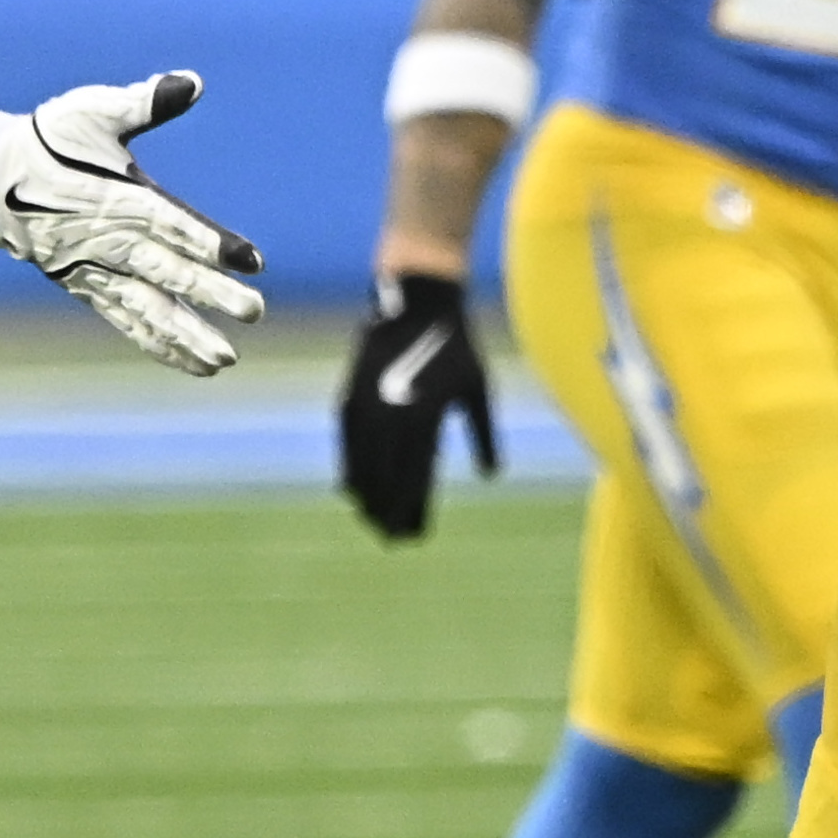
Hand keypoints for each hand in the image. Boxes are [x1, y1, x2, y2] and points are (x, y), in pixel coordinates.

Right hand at [0, 73, 265, 376]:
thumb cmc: (48, 140)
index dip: (207, 240)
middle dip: (209, 293)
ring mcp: (95, 271)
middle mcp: (106, 240)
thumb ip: (142, 101)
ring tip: (227, 358)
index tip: (249, 260)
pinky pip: (128, 321)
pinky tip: (198, 365)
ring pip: (146, 308)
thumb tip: (191, 82)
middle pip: (164, 271)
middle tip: (255, 312)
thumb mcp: (89, 110)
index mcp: (114, 196)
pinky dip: (160, 344)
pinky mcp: (87, 288)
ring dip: (187, 335)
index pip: (166, 222)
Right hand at [338, 270, 493, 537]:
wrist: (417, 299)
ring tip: (370, 517)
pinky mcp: (351, 393)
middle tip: (391, 538)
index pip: (414, 480)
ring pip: (360, 464)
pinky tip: (349, 484)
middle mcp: (392, 417)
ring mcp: (367, 405)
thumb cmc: (457, 345)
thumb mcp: (478, 390)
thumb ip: (483, 435)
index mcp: (425, 419)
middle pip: (384, 480)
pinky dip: (348, 466)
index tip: (411, 537)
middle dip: (386, 511)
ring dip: (365, 495)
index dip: (410, 512)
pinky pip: (346, 442)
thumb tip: (491, 475)